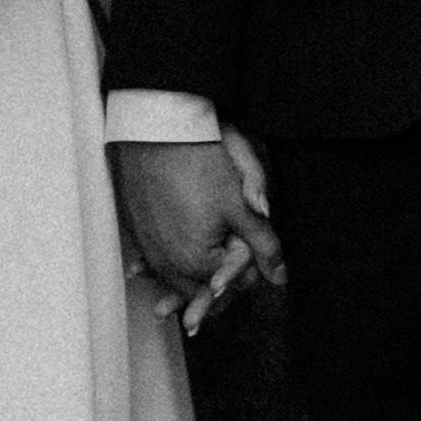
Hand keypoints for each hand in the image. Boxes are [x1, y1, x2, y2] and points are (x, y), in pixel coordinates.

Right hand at [114, 131, 277, 332]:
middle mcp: (168, 264)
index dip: (245, 274)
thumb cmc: (201, 164)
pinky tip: (165, 263)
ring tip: (200, 288)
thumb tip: (282, 277)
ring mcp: (150, 250)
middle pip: (200, 288)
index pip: (231, 285)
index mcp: (196, 263)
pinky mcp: (138, 233)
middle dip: (216, 283)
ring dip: (189, 281)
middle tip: (229, 282)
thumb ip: (263, 245)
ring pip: (176, 278)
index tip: (252, 266)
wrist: (157, 131)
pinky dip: (165, 265)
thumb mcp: (239, 206)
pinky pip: (155, 261)